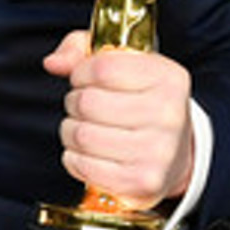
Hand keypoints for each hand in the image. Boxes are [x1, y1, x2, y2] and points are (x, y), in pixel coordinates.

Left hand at [43, 30, 193, 208]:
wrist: (177, 153)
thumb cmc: (141, 100)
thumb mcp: (122, 62)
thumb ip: (81, 49)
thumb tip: (53, 63)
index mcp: (167, 77)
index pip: (102, 68)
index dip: (80, 72)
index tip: (83, 78)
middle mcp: (168, 114)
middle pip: (88, 102)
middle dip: (74, 102)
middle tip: (83, 105)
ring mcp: (158, 151)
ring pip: (82, 135)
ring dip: (71, 131)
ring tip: (84, 127)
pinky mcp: (142, 181)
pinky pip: (85, 166)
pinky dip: (75, 158)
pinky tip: (87, 152)